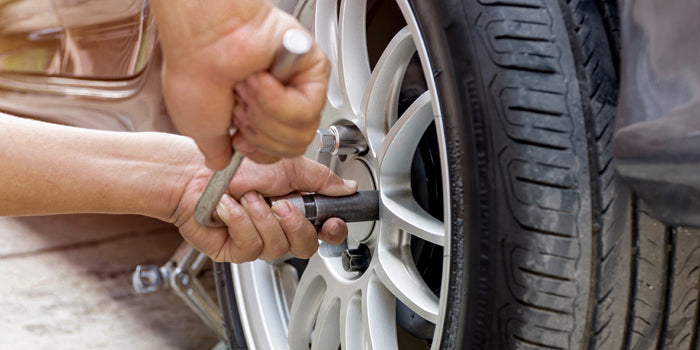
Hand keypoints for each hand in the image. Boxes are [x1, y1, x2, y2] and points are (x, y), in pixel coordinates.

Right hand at [153, 1, 329, 168]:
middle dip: (260, 133)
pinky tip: (260, 79)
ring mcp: (300, 86)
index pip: (279, 153)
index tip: (238, 138)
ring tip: (248, 88)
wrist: (202, 40)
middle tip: (240, 107)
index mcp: (260, 111)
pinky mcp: (314, 70)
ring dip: (266, 115)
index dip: (259, 152)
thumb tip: (220, 164)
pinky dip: (276, 100)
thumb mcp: (201, 127)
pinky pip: (305, 110)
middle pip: (293, 147)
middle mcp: (283, 99)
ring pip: (300, 132)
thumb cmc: (197, 71)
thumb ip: (217, 149)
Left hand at [169, 157, 356, 262]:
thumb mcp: (287, 165)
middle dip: (294, 224)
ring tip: (247, 197)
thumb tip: (347, 188)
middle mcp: (278, 227)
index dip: (331, 231)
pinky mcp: (235, 251)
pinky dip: (240, 222)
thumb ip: (320, 178)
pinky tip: (230, 207)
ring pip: (277, 247)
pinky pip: (250, 246)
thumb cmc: (235, 166)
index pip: (323, 231)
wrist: (194, 173)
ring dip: (261, 217)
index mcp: (295, 207)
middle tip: (280, 204)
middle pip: (305, 246)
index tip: (331, 221)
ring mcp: (257, 241)